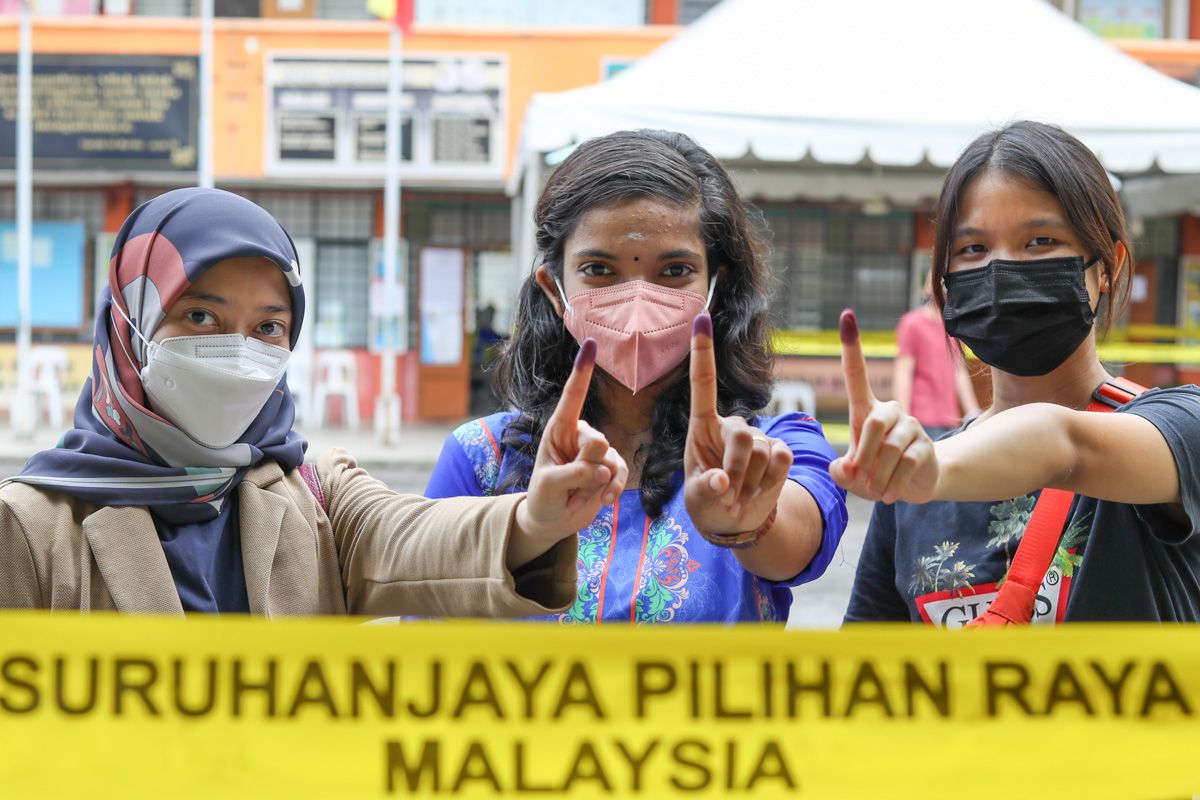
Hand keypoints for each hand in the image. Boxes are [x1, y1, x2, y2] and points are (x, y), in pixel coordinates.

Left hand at [517, 338, 627, 543]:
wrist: (552, 520)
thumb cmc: (543, 496)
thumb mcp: (549, 485)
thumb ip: (574, 472)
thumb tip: (604, 468)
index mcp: (558, 429)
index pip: (573, 397)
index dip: (583, 372)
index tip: (591, 345)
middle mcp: (580, 435)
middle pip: (596, 441)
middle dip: (586, 467)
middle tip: (571, 484)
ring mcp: (598, 452)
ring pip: (611, 459)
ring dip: (596, 483)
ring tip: (579, 496)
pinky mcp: (611, 468)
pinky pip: (621, 473)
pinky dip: (612, 490)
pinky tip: (602, 502)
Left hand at [684, 314, 792, 537]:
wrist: (736, 520)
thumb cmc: (707, 503)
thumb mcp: (697, 499)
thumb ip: (705, 489)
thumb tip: (720, 483)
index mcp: (702, 427)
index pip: (703, 384)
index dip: (702, 352)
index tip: (700, 319)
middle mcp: (731, 425)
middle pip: (743, 436)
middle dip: (736, 470)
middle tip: (727, 493)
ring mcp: (759, 438)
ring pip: (763, 452)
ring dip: (750, 482)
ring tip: (739, 495)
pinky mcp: (780, 452)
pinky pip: (783, 460)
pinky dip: (770, 481)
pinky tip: (759, 490)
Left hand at [830, 309, 937, 503]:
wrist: (914, 487)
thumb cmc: (875, 474)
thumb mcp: (852, 476)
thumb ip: (841, 472)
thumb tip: (845, 469)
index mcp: (866, 410)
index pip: (856, 374)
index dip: (851, 346)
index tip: (846, 315)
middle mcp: (890, 411)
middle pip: (873, 424)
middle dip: (863, 456)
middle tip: (860, 480)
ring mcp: (911, 425)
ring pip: (890, 448)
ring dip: (877, 476)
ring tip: (875, 491)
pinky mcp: (926, 445)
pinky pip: (907, 463)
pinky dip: (893, 484)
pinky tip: (889, 495)